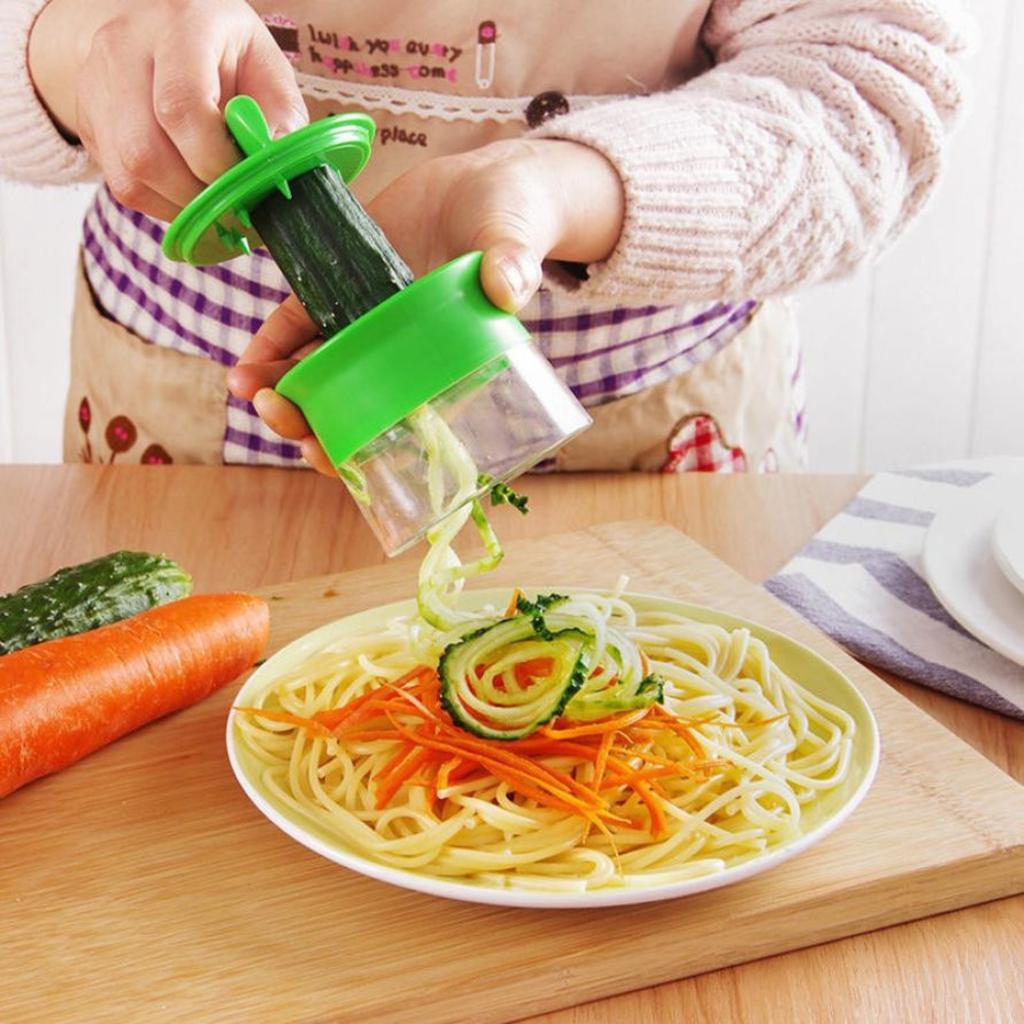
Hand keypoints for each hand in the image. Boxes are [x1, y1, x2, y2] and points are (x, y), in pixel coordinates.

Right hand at [28, 0, 306, 220]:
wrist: (162, 33)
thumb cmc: (227, 56)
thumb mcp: (267, 71)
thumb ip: (280, 120)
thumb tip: (277, 173)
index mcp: (180, 25)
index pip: (181, 106)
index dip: (215, 161)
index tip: (244, 182)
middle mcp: (125, 49)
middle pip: (146, 150)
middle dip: (199, 193)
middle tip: (234, 203)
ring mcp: (97, 86)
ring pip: (130, 175)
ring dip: (181, 205)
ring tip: (214, 200)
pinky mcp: (89, 123)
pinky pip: (122, 185)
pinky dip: (163, 204)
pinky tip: (189, 193)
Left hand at [227, 137, 624, 475]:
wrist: (481, 182)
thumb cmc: (513, 221)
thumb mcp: (515, 241)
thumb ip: (512, 263)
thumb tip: (508, 288)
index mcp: (444, 369)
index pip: (401, 430)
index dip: (360, 451)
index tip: (326, 452)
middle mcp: (400, 358)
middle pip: (350, 410)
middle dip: (307, 423)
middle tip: (277, 413)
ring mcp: (365, 328)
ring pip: (317, 375)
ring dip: (279, 390)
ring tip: (246, 387)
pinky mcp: (340, 291)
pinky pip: (299, 325)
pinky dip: (271, 345)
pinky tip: (247, 359)